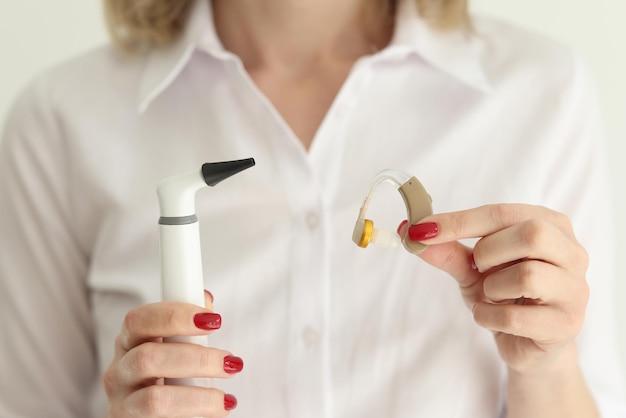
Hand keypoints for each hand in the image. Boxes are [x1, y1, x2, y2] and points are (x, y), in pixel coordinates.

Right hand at [103, 291, 242, 416]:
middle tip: (230, 363)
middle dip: (197, 359)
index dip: (175, 316)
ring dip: (199, 398)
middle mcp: (118, 372)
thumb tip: (204, 299)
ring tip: (226, 399)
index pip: (139, 320)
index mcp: (129, 342)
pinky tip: (216, 414)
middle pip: (148, 358)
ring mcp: (121, 404)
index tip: (213, 320)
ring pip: (155, 400)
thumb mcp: (179, 349)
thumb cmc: (171, 379)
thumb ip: (189, 324)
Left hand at [399, 204, 589, 372]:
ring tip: (493, 296)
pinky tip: (493, 318)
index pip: (503, 213)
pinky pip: (516, 317)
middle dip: (489, 252)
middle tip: (478, 268)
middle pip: (531, 234)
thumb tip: (411, 231)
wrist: (525, 343)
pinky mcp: (566, 325)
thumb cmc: (505, 295)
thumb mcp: (472, 268)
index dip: (459, 221)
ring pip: (527, 275)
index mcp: (552, 225)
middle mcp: (572, 253)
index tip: (421, 229)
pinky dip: (489, 317)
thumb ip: (447, 249)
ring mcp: (575, 290)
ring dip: (491, 289)